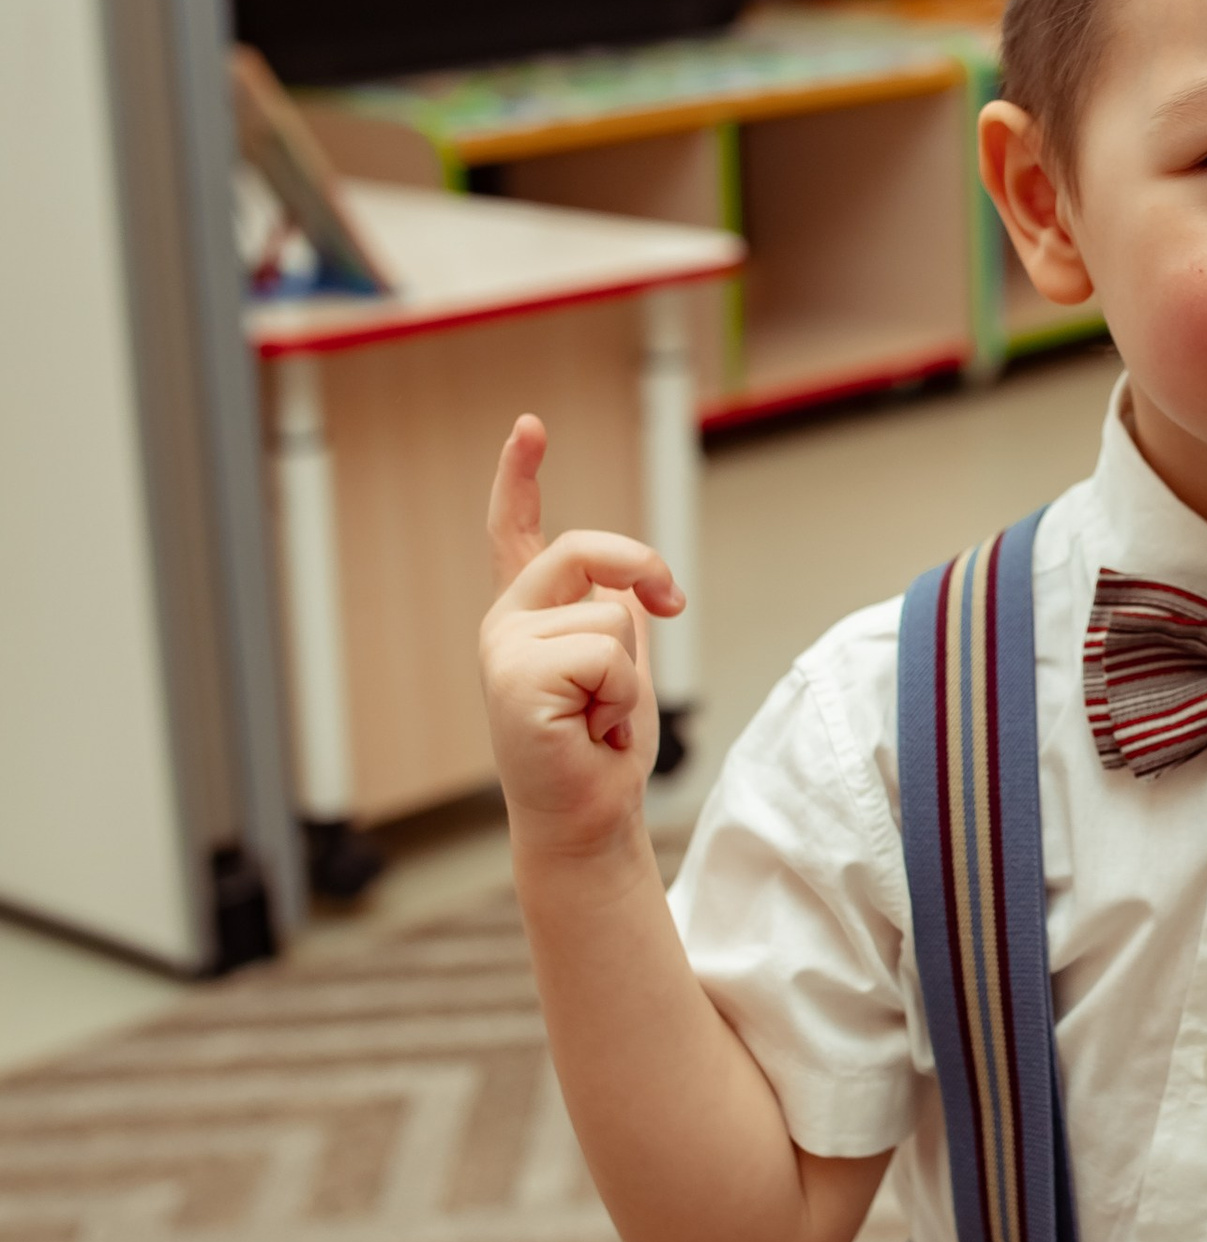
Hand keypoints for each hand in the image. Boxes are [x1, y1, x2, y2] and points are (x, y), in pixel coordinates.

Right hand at [479, 415, 685, 853]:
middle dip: (642, 570)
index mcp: (528, 614)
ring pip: (611, 616)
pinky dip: (619, 697)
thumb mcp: (619, 663)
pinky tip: (590, 731)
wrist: (589, 817)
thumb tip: (634, 585)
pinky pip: (606, 655)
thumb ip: (616, 612)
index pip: (515, 530)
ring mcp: (503, 649)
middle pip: (584, 549)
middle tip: (669, 609)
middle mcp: (506, 624)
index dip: (519, 474)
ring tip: (600, 717)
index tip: (530, 424)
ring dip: (629, 676)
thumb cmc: (601, 748)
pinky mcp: (516, 678)